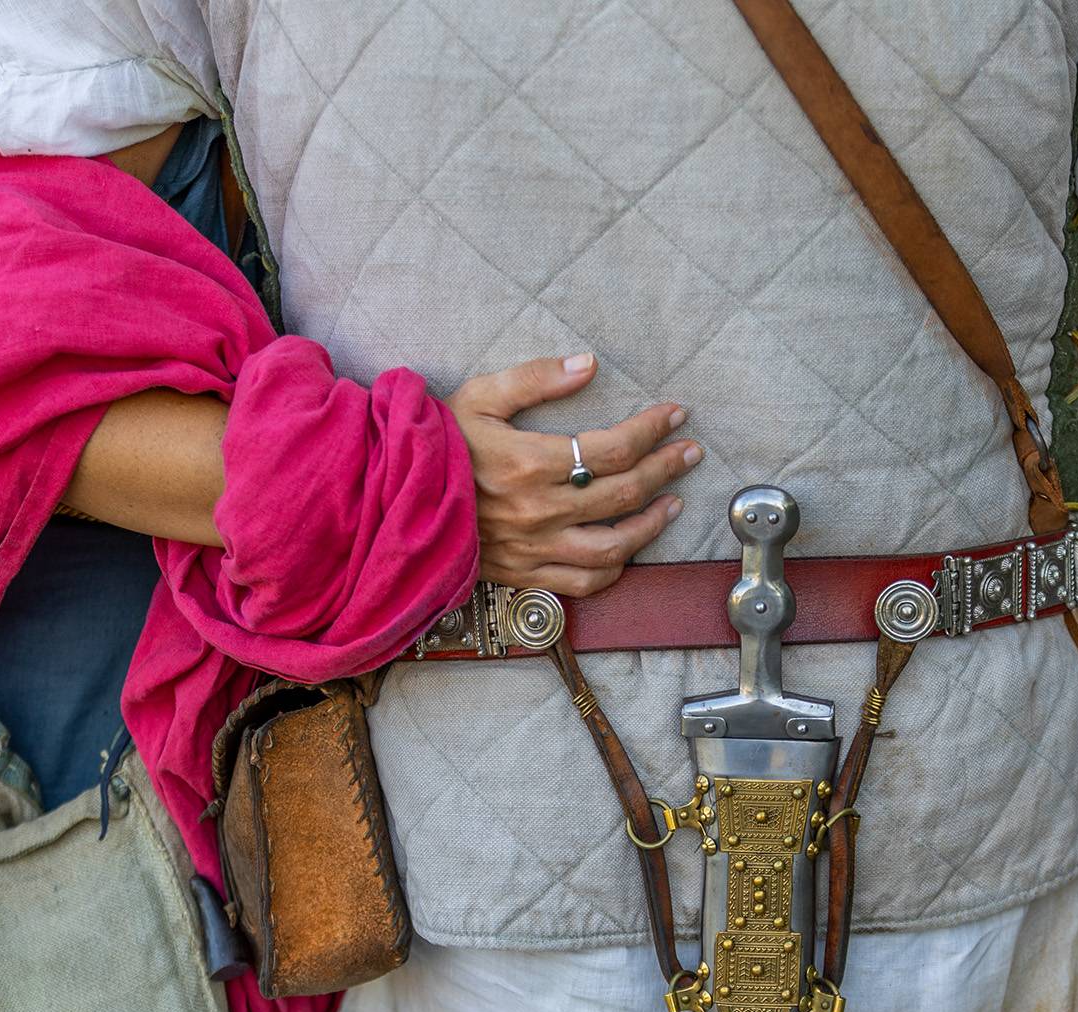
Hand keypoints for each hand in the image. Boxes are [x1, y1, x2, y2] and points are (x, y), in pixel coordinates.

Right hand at [447, 353, 701, 596]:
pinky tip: (629, 550)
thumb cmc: (435, 444)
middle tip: (688, 452)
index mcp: (529, 462)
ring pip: (613, 545)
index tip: (675, 416)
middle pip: (623, 492)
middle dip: (665, 468)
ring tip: (671, 503)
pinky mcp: (522, 573)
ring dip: (651, 524)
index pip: (613, 448)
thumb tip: (588, 364)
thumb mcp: (478, 395)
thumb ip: (535, 377)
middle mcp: (538, 510)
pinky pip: (582, 582)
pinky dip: (614, 569)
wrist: (389, 499)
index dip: (652, 431)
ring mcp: (532, 548)